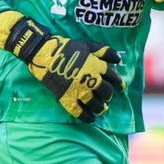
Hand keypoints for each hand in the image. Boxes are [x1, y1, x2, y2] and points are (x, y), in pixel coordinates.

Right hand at [0, 11, 123, 123]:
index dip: (118, 82)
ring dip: (101, 107)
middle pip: (105, 91)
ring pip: (95, 103)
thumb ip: (104, 51)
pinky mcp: (66, 97)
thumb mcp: (87, 45)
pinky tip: (90, 119)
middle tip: (107, 96)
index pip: (112, 76)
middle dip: (108, 94)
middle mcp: (89, 79)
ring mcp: (77, 89)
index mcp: (95, 66)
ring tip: (102, 108)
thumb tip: (119, 60)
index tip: (120, 86)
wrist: (43, 54)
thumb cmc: (66, 48)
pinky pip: (78, 111)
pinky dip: (86, 116)